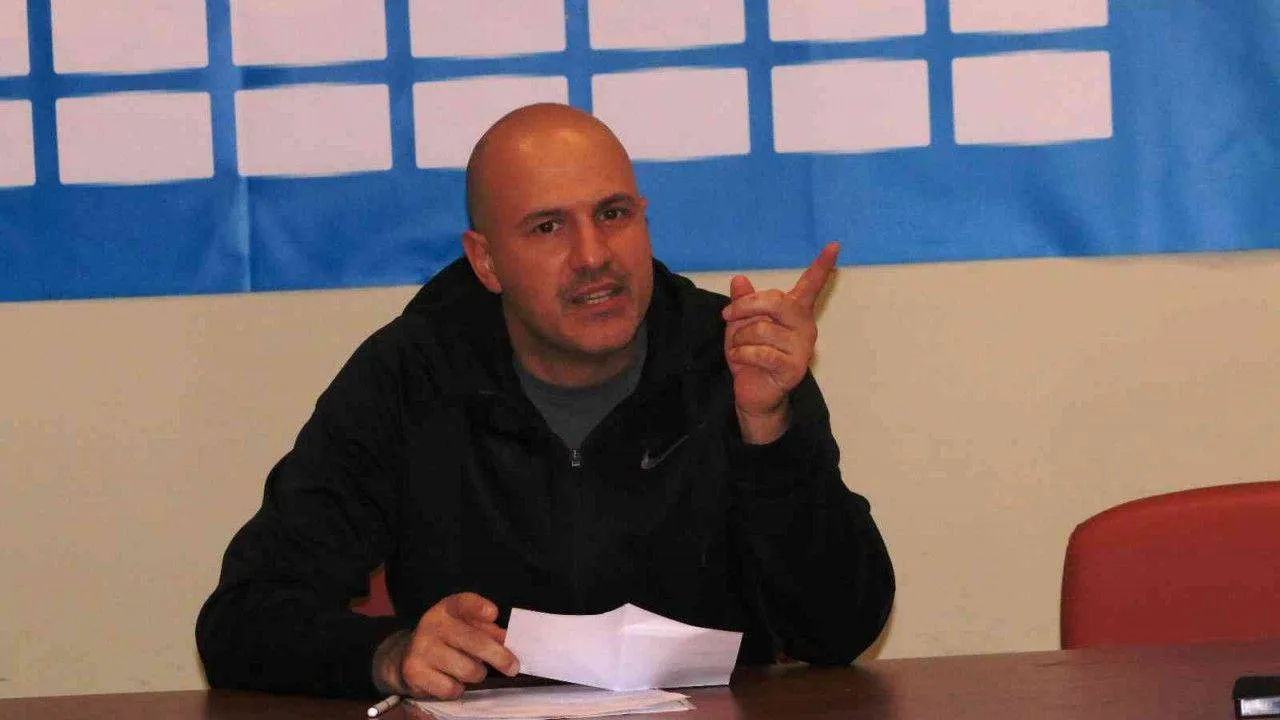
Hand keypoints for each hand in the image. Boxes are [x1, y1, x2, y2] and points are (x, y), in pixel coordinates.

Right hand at [374, 592, 519, 699]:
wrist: (408, 656)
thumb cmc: (448, 639)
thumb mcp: (466, 627)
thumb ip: (489, 631)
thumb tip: (508, 640)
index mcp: (447, 609)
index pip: (463, 602)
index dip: (478, 607)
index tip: (493, 614)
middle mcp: (432, 624)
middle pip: (473, 642)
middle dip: (499, 657)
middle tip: (513, 667)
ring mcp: (421, 648)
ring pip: (467, 669)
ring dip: (477, 674)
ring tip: (471, 671)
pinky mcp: (414, 672)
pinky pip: (451, 688)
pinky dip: (458, 689)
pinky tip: (451, 680)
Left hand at [722, 242, 838, 444]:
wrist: (753, 394)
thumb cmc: (750, 357)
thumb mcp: (741, 326)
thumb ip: (743, 303)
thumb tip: (739, 279)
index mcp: (794, 312)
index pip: (811, 285)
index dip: (821, 266)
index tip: (833, 245)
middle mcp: (804, 326)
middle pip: (776, 301)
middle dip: (745, 306)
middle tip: (726, 315)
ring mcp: (802, 348)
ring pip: (762, 329)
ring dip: (739, 339)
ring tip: (738, 349)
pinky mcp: (794, 368)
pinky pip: (762, 353)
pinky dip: (743, 355)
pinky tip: (740, 360)